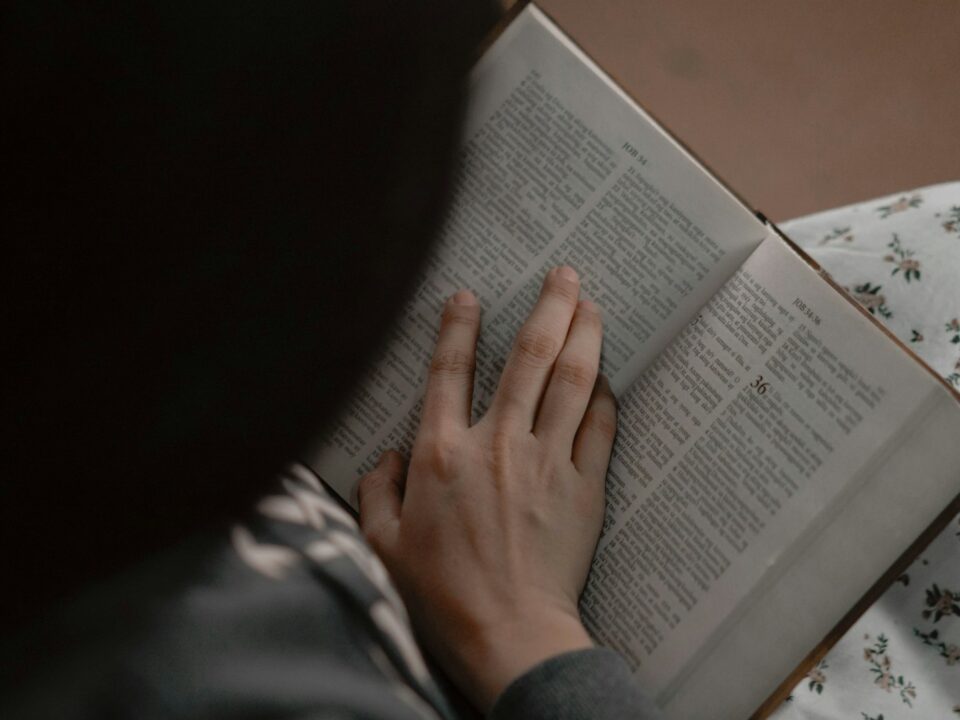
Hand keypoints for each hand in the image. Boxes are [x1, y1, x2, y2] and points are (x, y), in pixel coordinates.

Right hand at [358, 267, 616, 711]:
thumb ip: (376, 491)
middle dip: (549, 305)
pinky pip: (600, 427)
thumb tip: (386, 457)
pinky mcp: (583, 486)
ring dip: (584, 334)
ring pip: (571, 380)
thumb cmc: (440, 594)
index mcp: (442, 453)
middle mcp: (496, 444)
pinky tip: (609, 376)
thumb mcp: (383, 544)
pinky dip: (605, 397)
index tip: (469, 295)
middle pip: (528, 357)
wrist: (508, 633)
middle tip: (565, 273)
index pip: (449, 371)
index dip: (458, 326)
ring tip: (593, 303)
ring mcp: (545, 461)